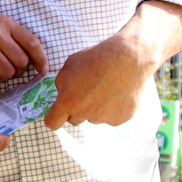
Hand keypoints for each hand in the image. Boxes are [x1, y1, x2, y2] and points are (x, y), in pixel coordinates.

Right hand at [0, 13, 47, 83]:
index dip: (41, 59)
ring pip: (8, 73)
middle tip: (10, 69)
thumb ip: (13, 36)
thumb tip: (34, 59)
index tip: (43, 70)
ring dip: (3, 75)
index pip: (32, 43)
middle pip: (21, 62)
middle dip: (18, 70)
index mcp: (5, 23)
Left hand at [45, 1, 181, 129]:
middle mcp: (85, 114)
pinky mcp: (120, 119)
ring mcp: (103, 118)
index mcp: (68, 102)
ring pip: (93, 117)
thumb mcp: (70, 65)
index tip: (57, 112)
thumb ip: (61, 84)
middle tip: (86, 91)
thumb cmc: (97, 58)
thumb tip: (61, 94)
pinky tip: (117, 91)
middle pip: (74, 119)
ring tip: (105, 87)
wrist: (129, 58)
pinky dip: (112, 107)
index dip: (54, 117)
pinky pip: (111, 116)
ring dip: (95, 107)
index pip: (52, 123)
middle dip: (76, 109)